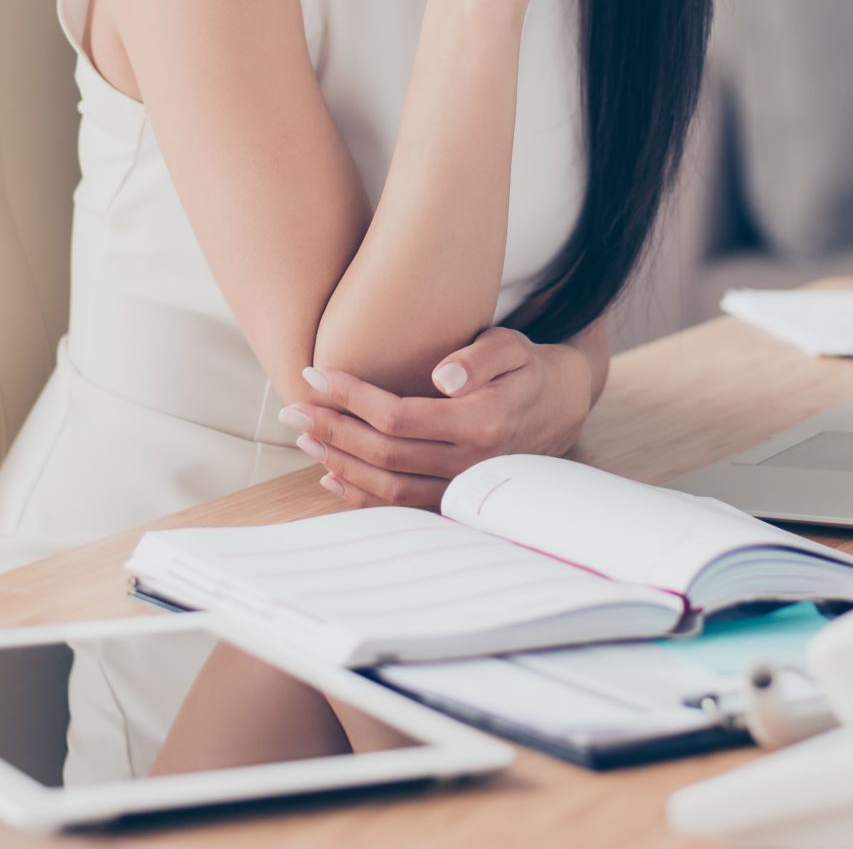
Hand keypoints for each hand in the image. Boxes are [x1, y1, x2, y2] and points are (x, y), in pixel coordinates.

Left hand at [284, 328, 598, 508]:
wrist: (560, 409)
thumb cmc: (526, 370)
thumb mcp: (511, 347)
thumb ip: (479, 358)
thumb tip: (443, 376)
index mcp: (481, 423)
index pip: (398, 415)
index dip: (350, 398)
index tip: (314, 375)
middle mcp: (469, 464)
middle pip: (384, 454)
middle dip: (332, 430)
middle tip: (292, 408)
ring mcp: (461, 488)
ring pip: (387, 487)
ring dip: (339, 463)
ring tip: (305, 436)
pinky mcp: (454, 500)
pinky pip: (400, 506)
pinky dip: (360, 495)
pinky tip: (331, 475)